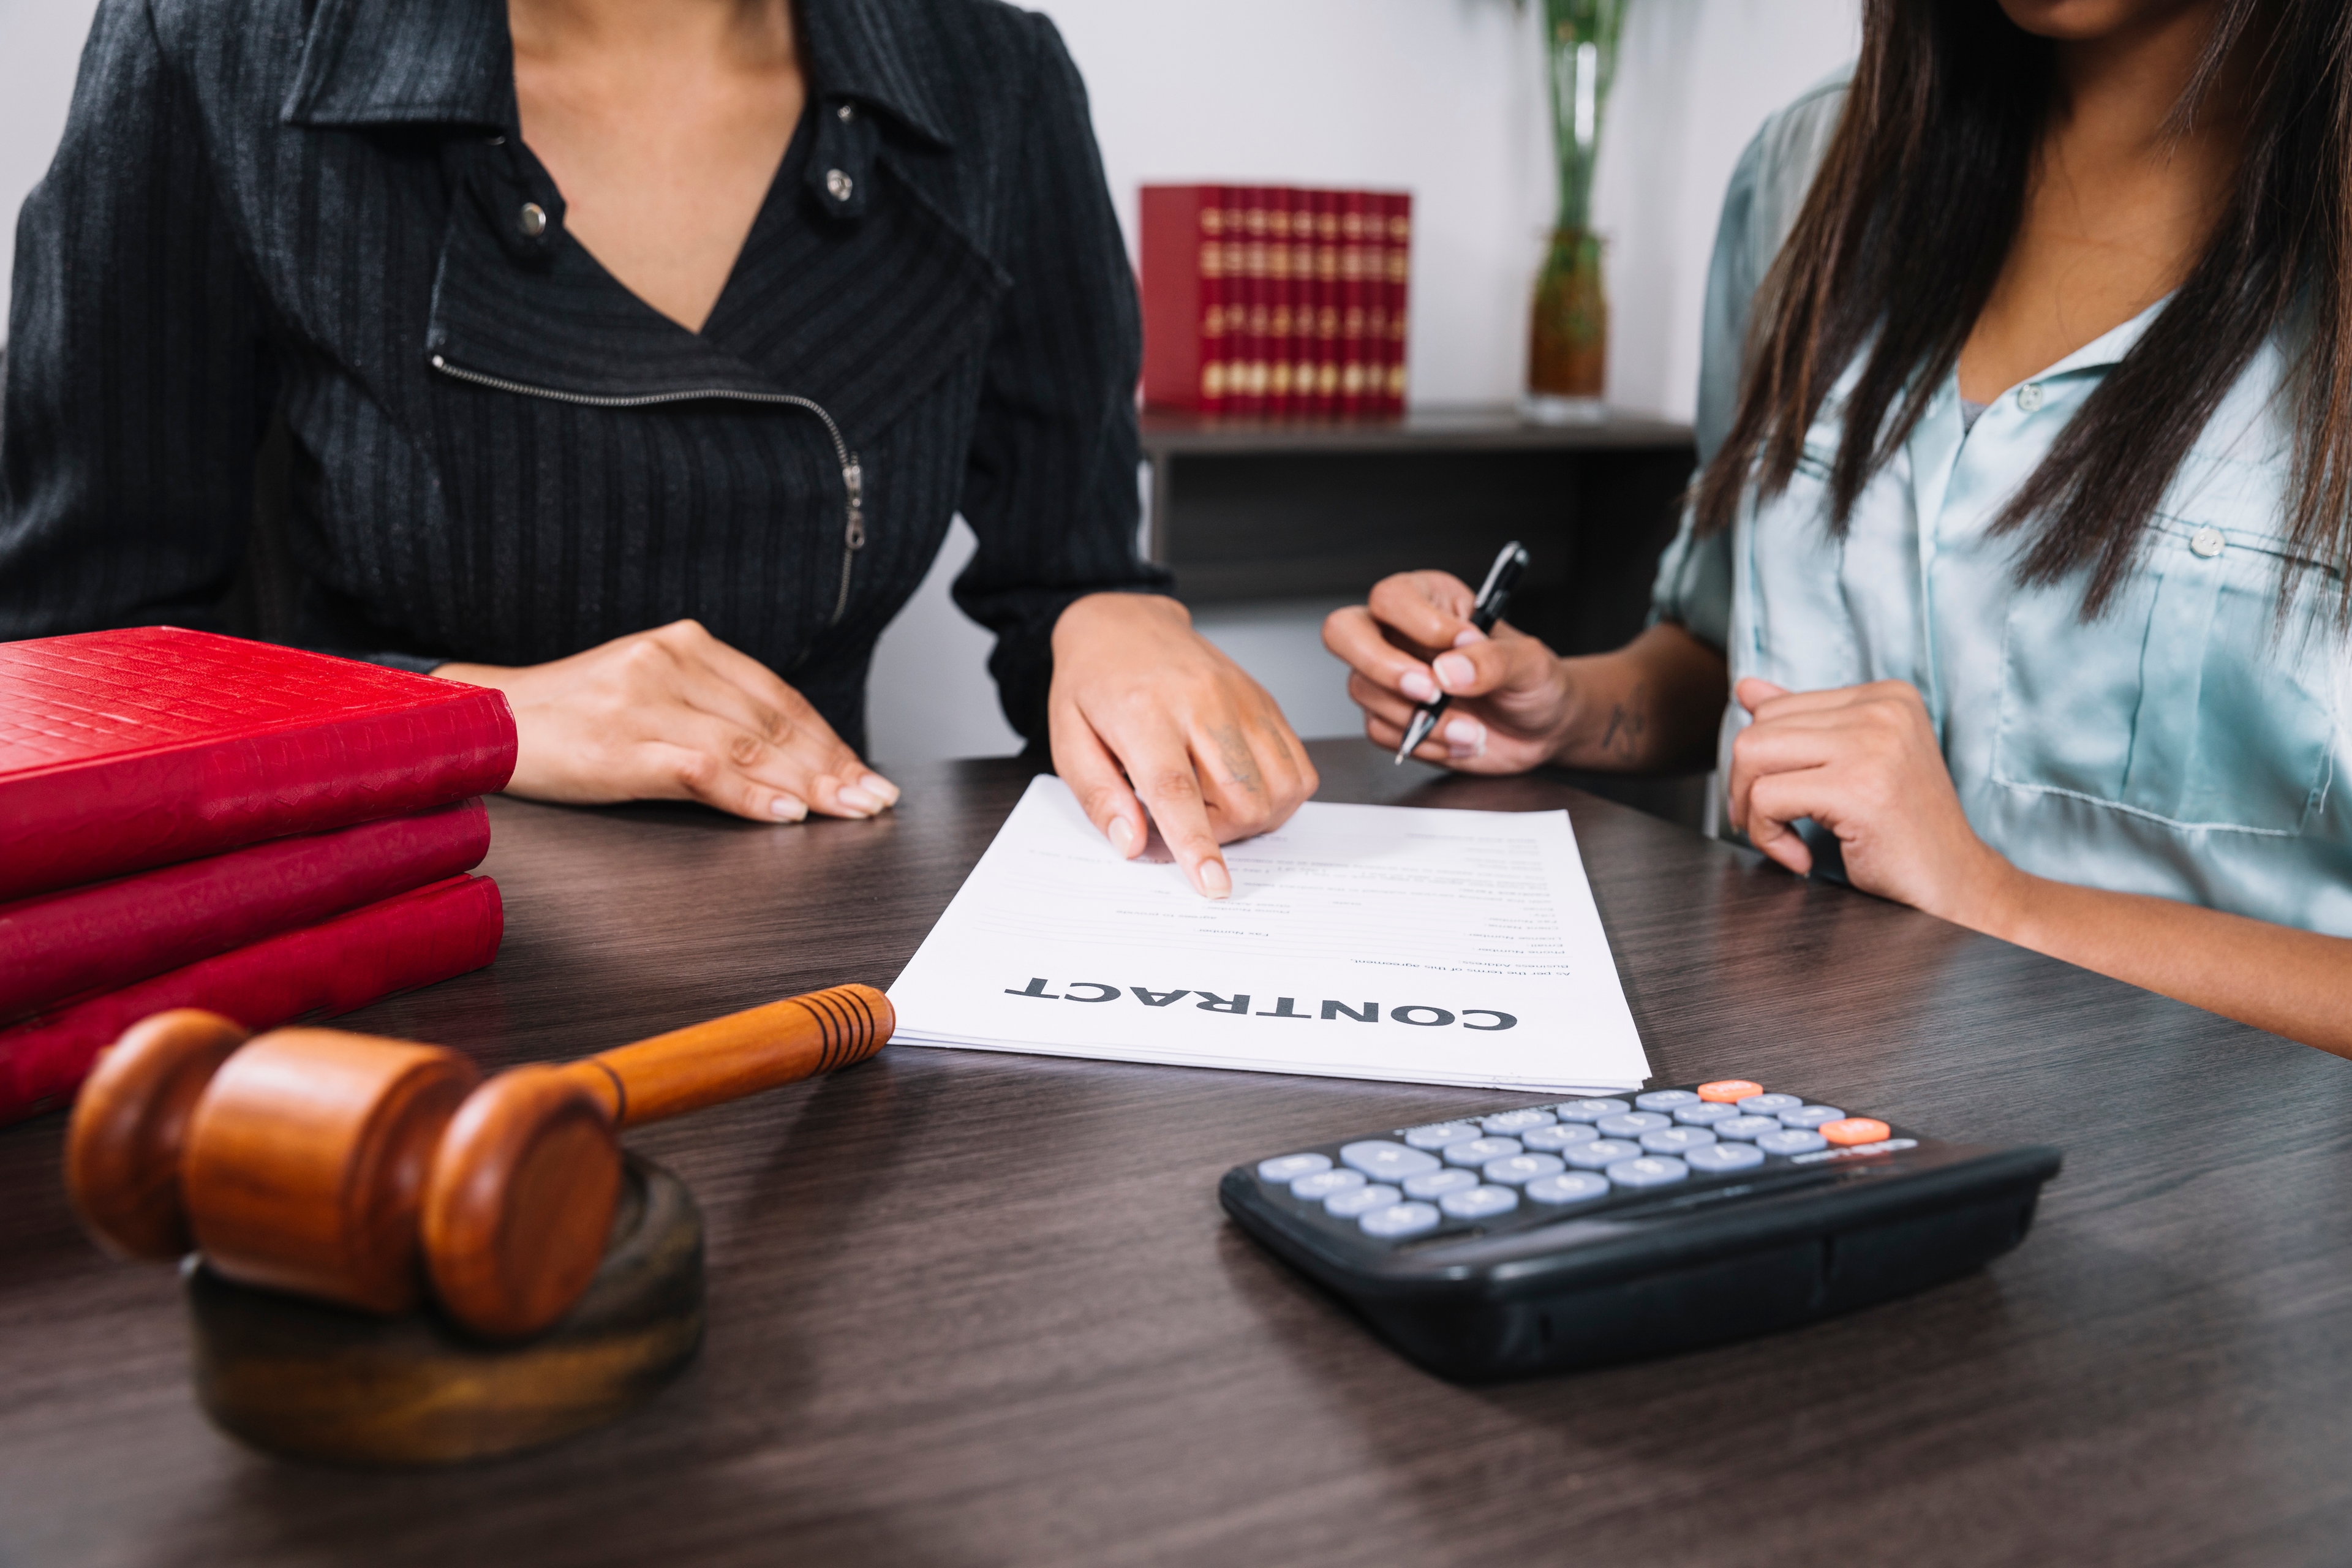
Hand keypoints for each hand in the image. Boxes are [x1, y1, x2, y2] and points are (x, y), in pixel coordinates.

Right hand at [436, 619, 898, 822]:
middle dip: (833, 764)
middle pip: (773, 720)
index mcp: (683, 644)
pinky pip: (704, 768)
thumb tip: (787, 758)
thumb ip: (711, 712)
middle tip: (875, 799)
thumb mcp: (647, 696)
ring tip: (851, 810)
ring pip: (750, 744)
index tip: (864, 772)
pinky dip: (752, 794)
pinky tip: (787, 812)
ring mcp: (646, 699)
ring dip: (810, 783)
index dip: (828, 737)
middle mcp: (670, 660)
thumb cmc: (569, 719)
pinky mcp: (623, 740)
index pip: (777, 695)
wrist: (483, 721)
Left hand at [1049, 593, 1315, 898]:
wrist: (1125, 623)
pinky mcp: (1266, 702)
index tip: (1213, 885)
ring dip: (1253, 817)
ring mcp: (1242, 699)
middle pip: (1242, 796)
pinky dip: (1278, 795)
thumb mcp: (1068, 739)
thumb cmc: (1093, 683)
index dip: (1197, 844)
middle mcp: (1202, 702)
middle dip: (1221, 834)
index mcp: (1143, 712)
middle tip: (1186, 820)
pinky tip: (1239, 784)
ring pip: (1281, 787)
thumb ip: (1098, 796)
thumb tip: (1132, 844)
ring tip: (1211, 799)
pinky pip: (1298, 767)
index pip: (1177, 789)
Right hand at [1321, 571, 1575, 769]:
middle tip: (1431, 691)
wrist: (1543, 729)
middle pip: (1344, 632)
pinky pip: (1380, 731)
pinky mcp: (1391, 719)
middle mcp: (1399, 635)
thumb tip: (1449, 669)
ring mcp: (1389, 679)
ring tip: (1471, 728)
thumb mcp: (1530, 662)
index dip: (1419, 623)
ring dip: (1419, 717)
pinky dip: (1424, 743)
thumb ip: (1493, 660)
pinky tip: (1460, 740)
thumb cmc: (1535, 681)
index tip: (1463, 644)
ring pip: (1362, 689)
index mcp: (1430, 600)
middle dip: (1384, 667)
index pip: (1391, 598)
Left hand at [1726, 677, 2017, 923]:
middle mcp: (1882, 709)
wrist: (1955, 887)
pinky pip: (1766, 799)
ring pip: (1752, 756)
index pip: (1777, 709)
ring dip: (1752, 811)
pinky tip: (1800, 857)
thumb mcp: (1854, 764)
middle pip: (1759, 730)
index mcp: (1885, 696)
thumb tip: (1746, 688)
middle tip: (1771, 826)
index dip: (1761, 764)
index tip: (1780, 803)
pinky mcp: (1858, 788)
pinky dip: (1767, 837)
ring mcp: (1873, 745)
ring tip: (1784, 839)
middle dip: (1745, 786)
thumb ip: (1804, 724)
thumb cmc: (1904, 833)